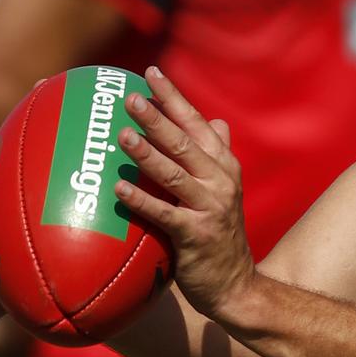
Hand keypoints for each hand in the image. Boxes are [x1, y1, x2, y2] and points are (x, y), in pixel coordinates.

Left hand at [114, 66, 255, 318]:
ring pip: (176, 173)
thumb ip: (219, 154)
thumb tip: (215, 119)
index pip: (197, 122)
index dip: (173, 97)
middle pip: (185, 141)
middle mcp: (221, 180)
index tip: (150, 73)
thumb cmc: (219, 233)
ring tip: (121, 136)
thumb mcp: (224, 189)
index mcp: (224, 164)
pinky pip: (165, 214)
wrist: (235, 283)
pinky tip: (119, 190)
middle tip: (128, 98)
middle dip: (157, 117)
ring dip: (148, 153)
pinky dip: (142, 200)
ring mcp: (211, 206)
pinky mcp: (197, 234)